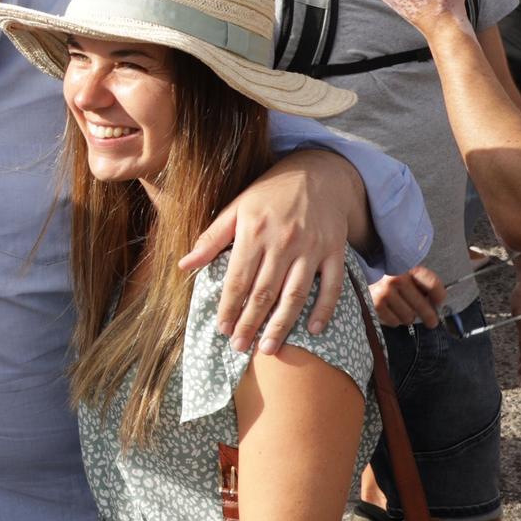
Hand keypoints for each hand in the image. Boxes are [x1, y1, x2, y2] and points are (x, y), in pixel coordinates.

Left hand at [181, 149, 354, 353]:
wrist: (318, 172)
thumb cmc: (270, 192)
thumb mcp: (236, 208)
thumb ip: (211, 238)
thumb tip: (185, 265)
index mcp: (253, 231)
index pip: (237, 278)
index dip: (228, 306)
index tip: (221, 329)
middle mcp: (282, 241)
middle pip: (264, 292)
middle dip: (249, 323)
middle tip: (239, 347)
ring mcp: (311, 247)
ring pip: (295, 294)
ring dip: (282, 324)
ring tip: (268, 348)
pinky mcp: (335, 250)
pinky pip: (331, 286)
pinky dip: (325, 309)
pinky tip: (315, 330)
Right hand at [368, 265, 443, 327]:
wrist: (358, 273)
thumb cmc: (386, 275)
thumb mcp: (403, 272)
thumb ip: (420, 284)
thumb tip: (434, 305)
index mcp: (406, 267)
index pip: (432, 284)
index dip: (439, 296)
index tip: (438, 302)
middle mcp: (396, 279)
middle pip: (423, 306)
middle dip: (429, 316)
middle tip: (432, 322)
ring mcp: (385, 293)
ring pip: (409, 317)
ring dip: (408, 317)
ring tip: (403, 310)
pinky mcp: (375, 305)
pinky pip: (394, 322)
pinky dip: (395, 320)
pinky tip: (391, 312)